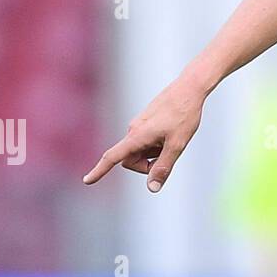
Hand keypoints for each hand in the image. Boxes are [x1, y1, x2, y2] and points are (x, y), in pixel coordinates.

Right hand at [82, 78, 206, 192]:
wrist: (189, 87)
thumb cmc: (184, 114)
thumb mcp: (177, 144)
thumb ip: (164, 167)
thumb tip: (152, 188)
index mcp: (137, 136)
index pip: (113, 157)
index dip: (100, 170)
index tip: (87, 181)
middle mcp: (133, 130)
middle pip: (132, 160)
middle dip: (148, 164)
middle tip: (170, 153)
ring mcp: (139, 125)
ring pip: (142, 150)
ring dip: (155, 152)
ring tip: (174, 137)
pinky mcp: (146, 121)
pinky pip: (147, 140)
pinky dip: (158, 144)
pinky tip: (173, 131)